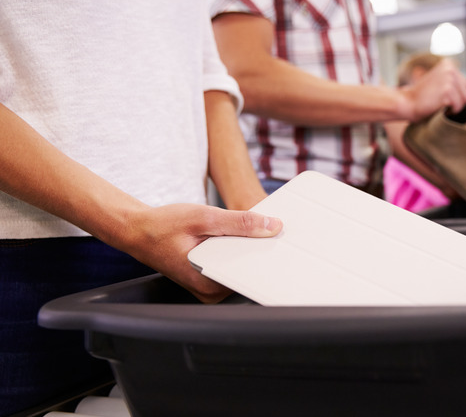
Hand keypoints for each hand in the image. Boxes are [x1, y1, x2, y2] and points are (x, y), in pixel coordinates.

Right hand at [119, 203, 281, 302]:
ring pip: (241, 269)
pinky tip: (244, 236)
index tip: (284, 245)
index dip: (269, 259)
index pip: (251, 275)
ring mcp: (210, 287)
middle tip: (275, 233)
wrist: (138, 230)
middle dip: (261, 252)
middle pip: (248, 273)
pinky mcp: (209, 279)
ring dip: (250, 251)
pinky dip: (238, 251)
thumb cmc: (163, 226)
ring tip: (260, 232)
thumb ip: (239, 223)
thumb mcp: (204, 218)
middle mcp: (210, 291)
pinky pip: (232, 266)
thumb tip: (271, 226)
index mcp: (209, 283)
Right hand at [400, 58, 465, 121]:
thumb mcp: (438, 82)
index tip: (441, 97)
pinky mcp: (447, 90)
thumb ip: (453, 81)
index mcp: (448, 64)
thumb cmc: (422, 96)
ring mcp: (449, 79)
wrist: (407, 102)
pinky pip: (458, 106)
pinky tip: (439, 108)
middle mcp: (450, 69)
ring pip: (465, 100)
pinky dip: (450, 111)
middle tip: (441, 103)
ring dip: (454, 107)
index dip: (455, 96)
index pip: (464, 85)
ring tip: (440, 105)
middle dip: (457, 101)